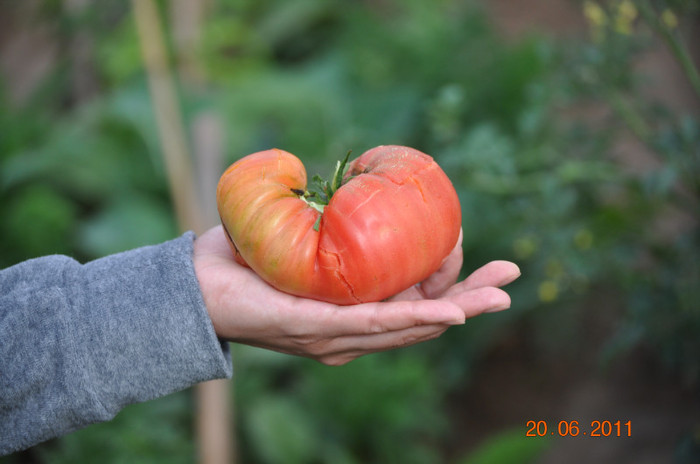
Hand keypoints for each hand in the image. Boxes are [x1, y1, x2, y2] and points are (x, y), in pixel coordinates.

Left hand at [193, 226, 519, 365]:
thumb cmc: (243, 267)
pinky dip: (412, 317)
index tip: (479, 259)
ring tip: (496, 297)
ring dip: (456, 309)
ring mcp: (333, 336)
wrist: (191, 289)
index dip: (450, 288)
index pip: (410, 304)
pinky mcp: (313, 330)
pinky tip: (447, 312)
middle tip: (510, 282)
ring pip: (406, 324)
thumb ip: (324, 228)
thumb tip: (342, 183)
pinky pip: (370, 323)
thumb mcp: (296, 246)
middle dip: (469, 300)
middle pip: (420, 318)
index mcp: (349, 315)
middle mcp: (348, 333)